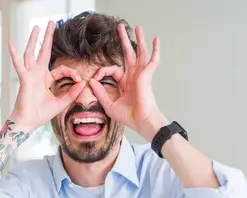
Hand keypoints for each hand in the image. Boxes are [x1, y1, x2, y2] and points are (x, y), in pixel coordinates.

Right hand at [8, 20, 85, 132]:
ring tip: (37, 27)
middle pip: (43, 52)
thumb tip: (83, 83)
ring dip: (34, 40)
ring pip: (31, 53)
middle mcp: (38, 74)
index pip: (61, 70)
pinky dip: (14, 53)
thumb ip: (71, 94)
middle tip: (51, 22)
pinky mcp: (24, 78)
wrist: (28, 122)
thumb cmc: (41, 114)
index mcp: (46, 80)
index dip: (72, 73)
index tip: (79, 80)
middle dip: (48, 37)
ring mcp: (30, 75)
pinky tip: (11, 42)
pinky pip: (18, 64)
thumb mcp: (60, 103)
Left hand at [89, 24, 167, 140]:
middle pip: (128, 54)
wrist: (140, 121)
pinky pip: (153, 60)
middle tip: (120, 28)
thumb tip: (90, 81)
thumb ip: (99, 92)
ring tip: (137, 27)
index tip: (95, 78)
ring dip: (139, 39)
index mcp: (125, 83)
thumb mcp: (109, 104)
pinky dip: (155, 49)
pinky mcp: (146, 75)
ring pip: (140, 52)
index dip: (102, 71)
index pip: (112, 70)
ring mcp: (140, 74)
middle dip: (124, 41)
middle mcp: (133, 76)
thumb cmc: (128, 116)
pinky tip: (156, 39)